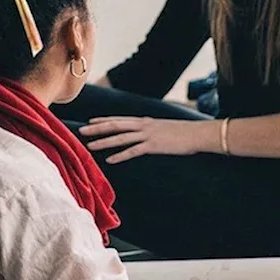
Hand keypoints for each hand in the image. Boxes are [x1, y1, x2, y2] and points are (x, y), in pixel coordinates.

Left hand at [81, 117, 216, 163]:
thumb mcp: (165, 128)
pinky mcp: (154, 146)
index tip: (90, 121)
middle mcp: (144, 125)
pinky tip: (110, 160)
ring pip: (120, 137)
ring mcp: (148, 135)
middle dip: (97, 128)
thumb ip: (153, 130)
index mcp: (145, 121)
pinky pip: (133, 151)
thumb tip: (147, 135)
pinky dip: (120, 155)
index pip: (120, 119)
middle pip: (115, 125)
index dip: (104, 120)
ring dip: (104, 142)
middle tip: (81, 131)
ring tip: (90, 146)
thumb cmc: (184, 133)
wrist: (198, 133)